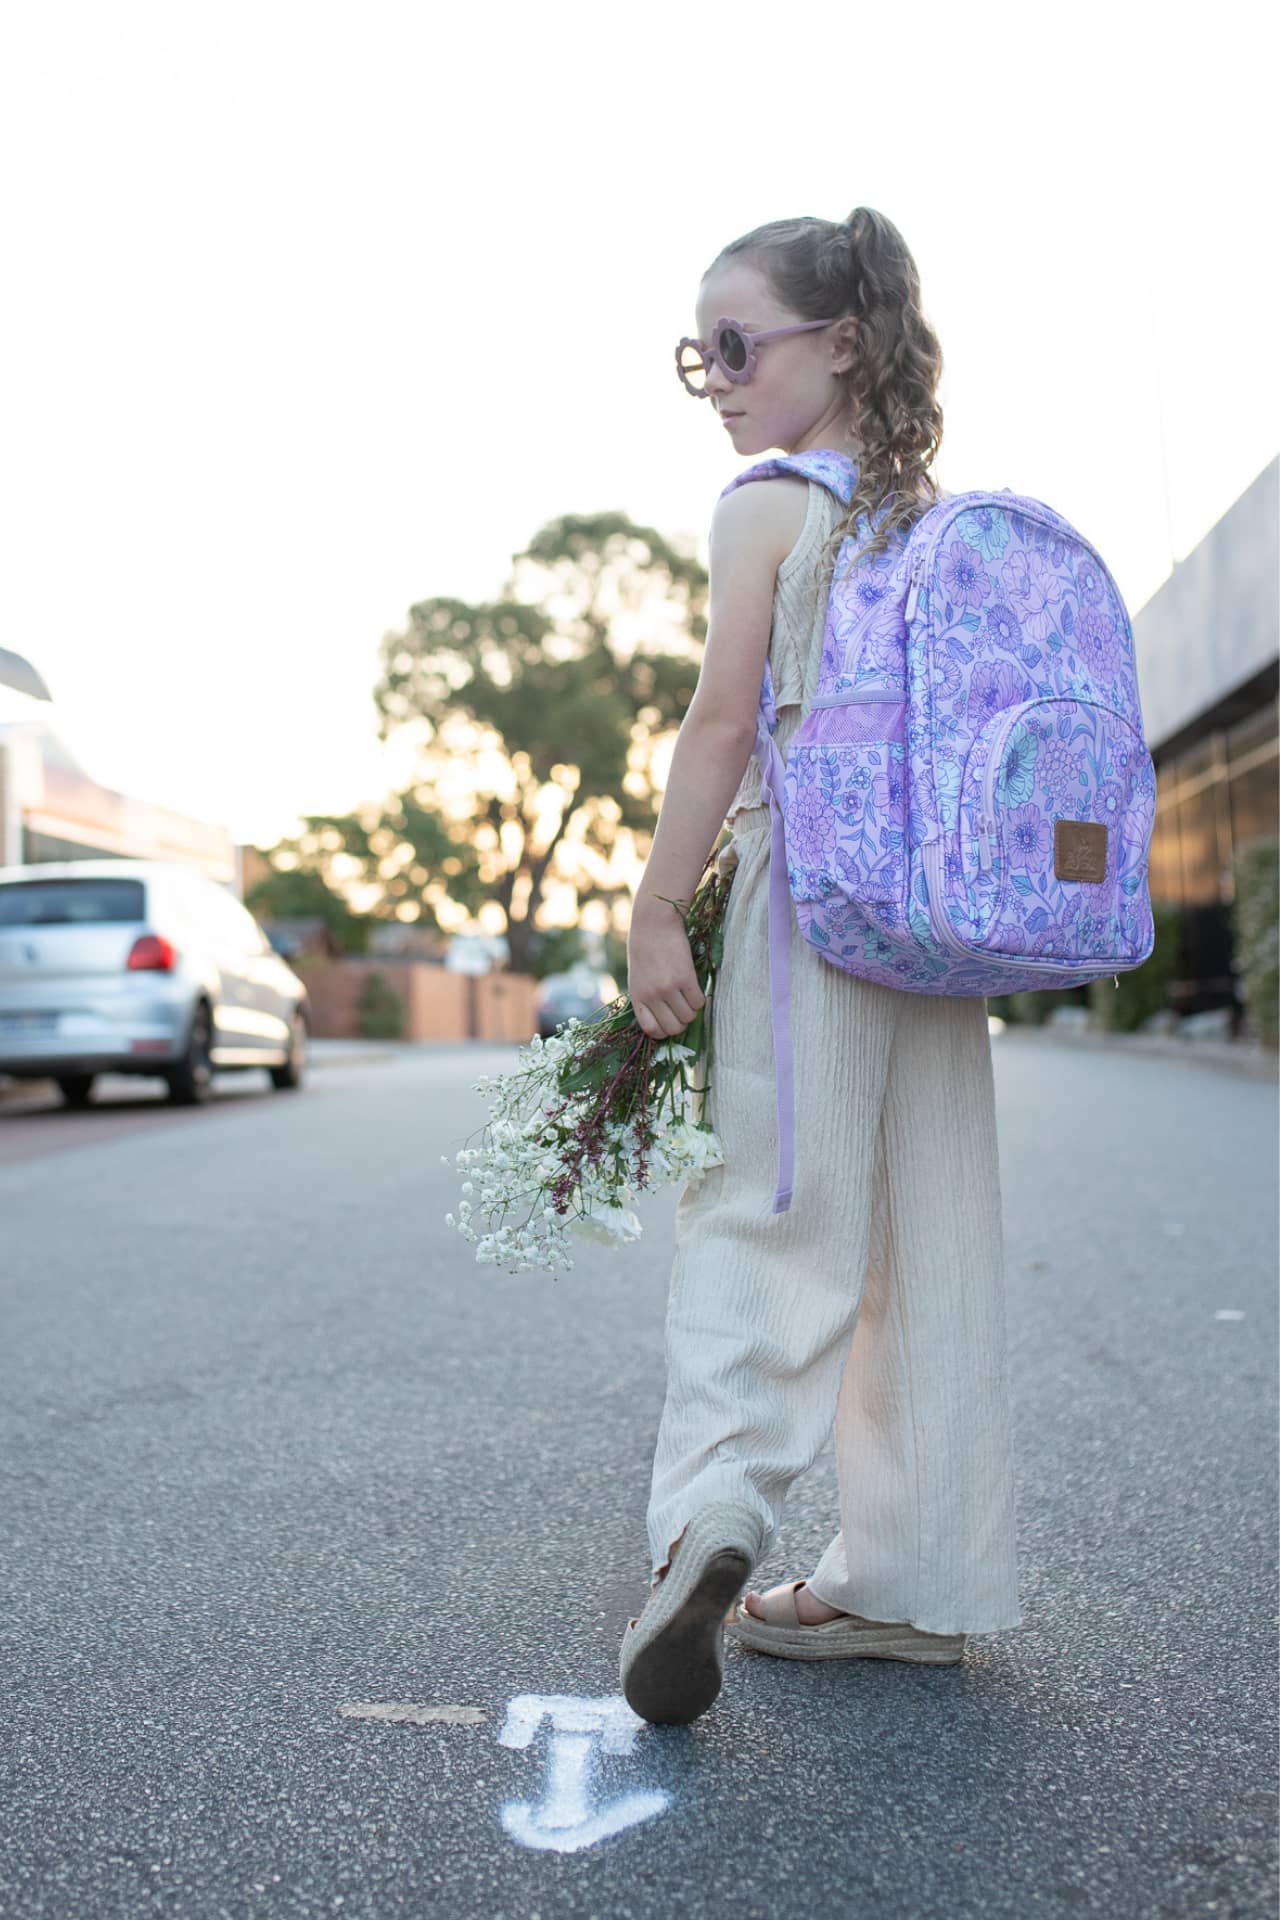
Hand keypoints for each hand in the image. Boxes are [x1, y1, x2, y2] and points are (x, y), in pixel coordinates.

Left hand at [627, 895, 706, 1039]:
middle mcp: (652, 995)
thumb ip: (647, 998)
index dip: (664, 1031)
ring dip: (692, 1010)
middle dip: (682, 1023)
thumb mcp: (638, 977)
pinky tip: (695, 988)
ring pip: (689, 1017)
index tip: (670, 1021)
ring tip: (688, 996)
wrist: (654, 925)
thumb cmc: (645, 950)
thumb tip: (663, 1021)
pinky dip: (700, 999)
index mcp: (638, 997)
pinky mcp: (685, 978)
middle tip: (683, 1010)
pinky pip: (699, 1002)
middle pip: (674, 1028)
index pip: (652, 1030)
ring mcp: (669, 987)